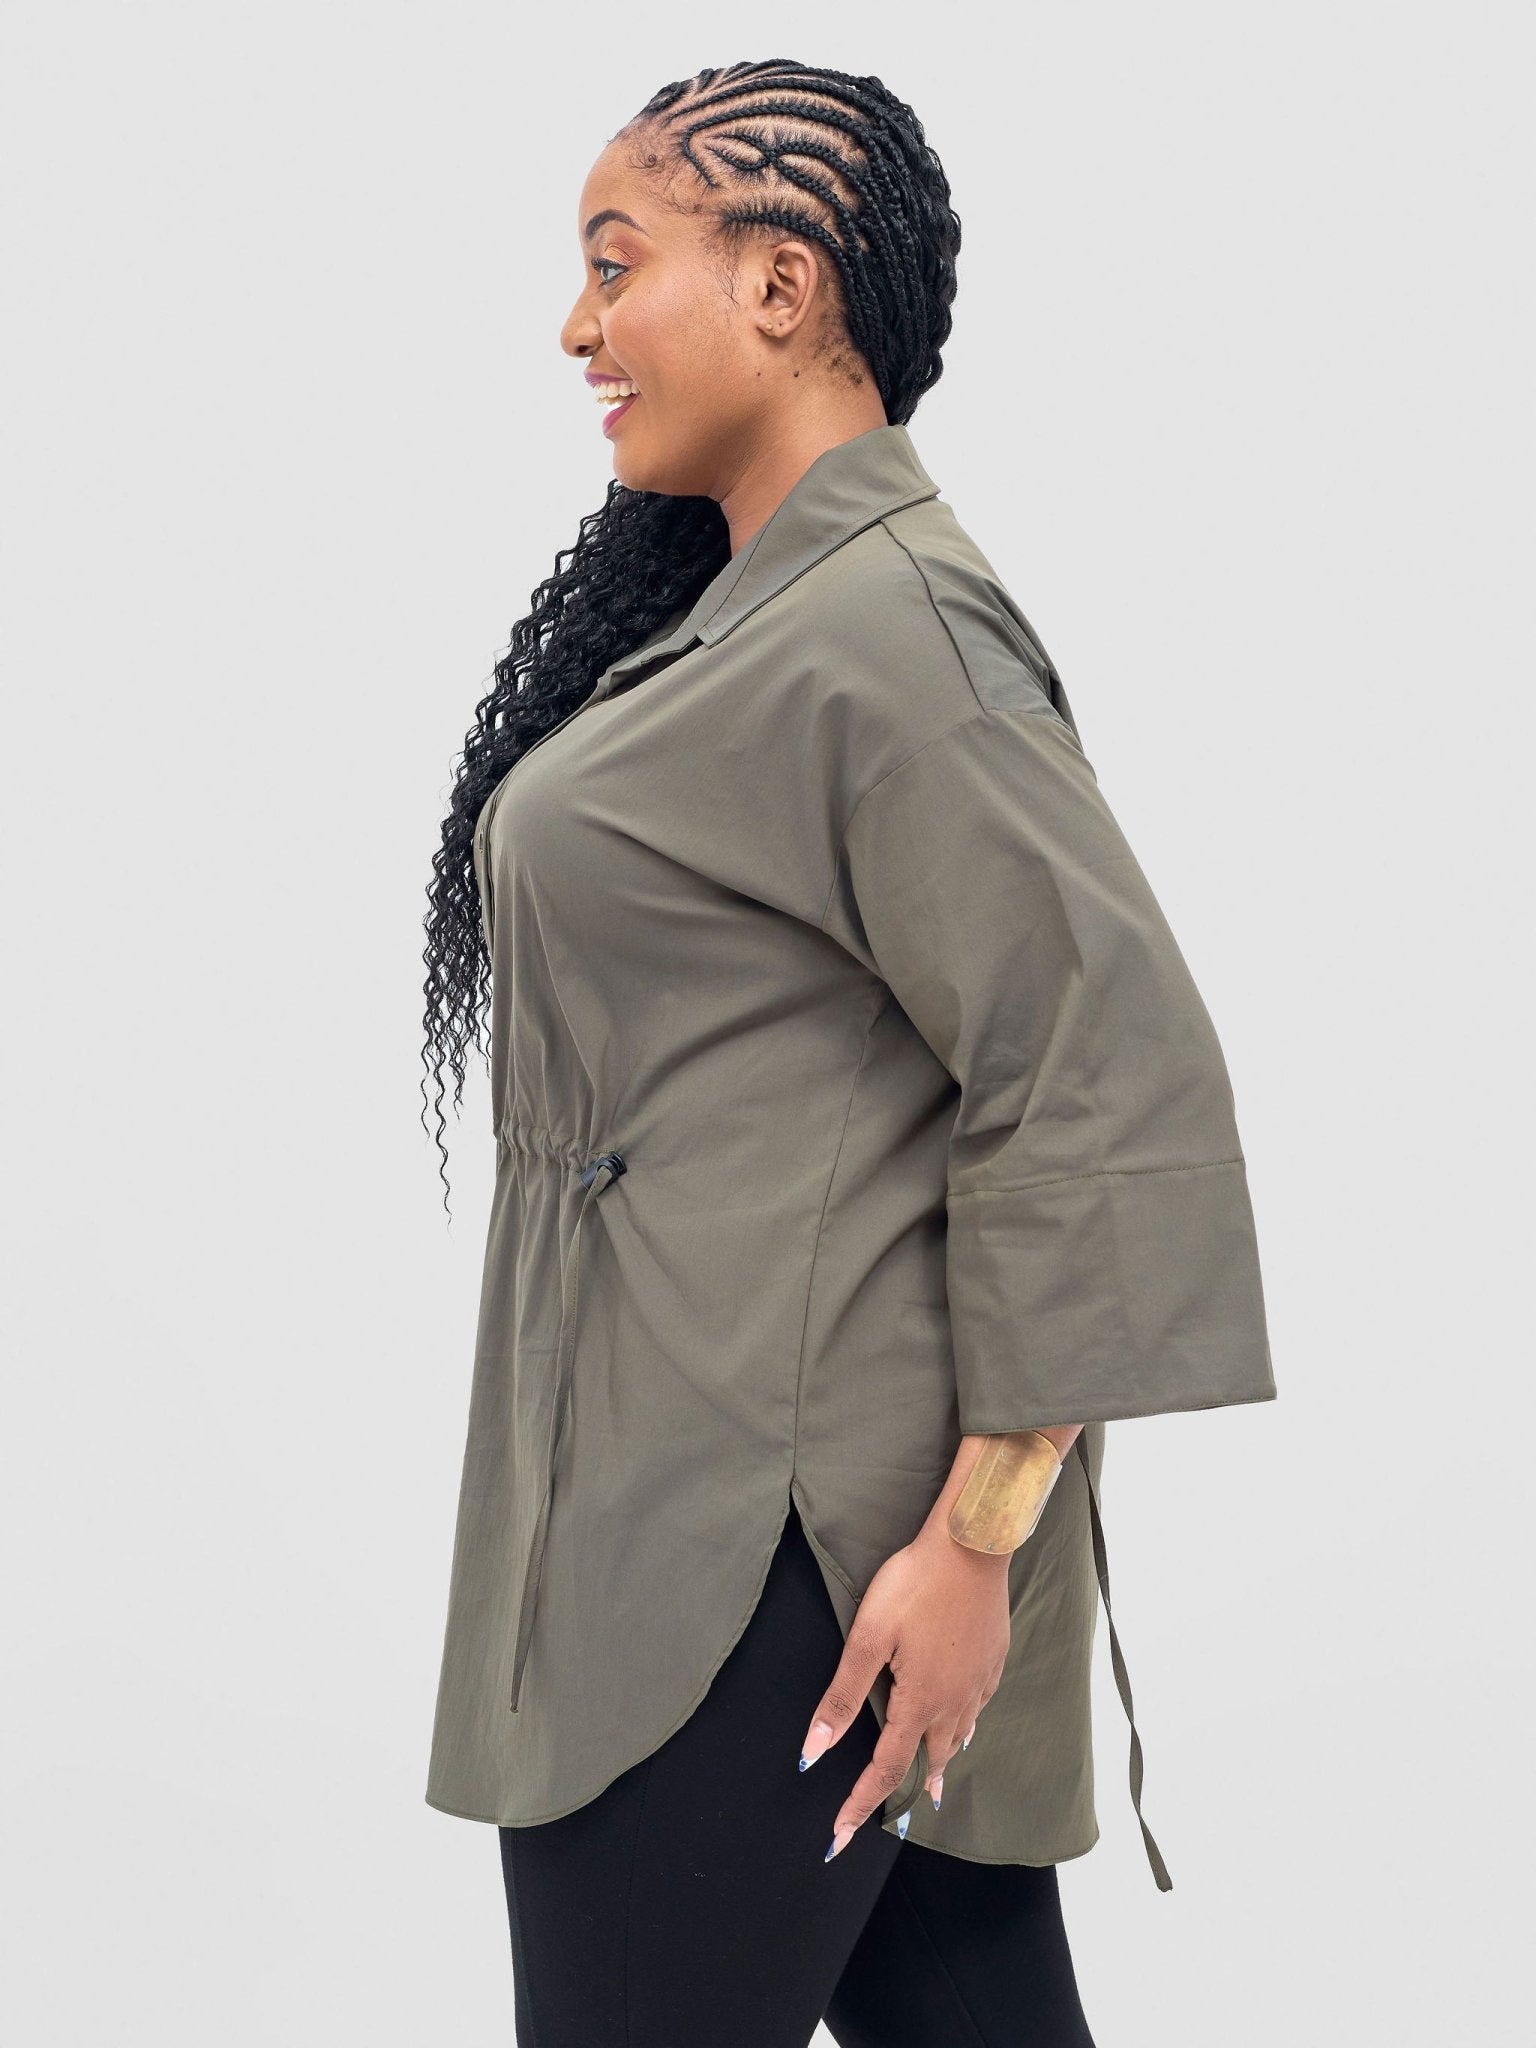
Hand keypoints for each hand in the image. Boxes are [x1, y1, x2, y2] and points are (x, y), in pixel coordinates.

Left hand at [799, 1526, 1010, 1857]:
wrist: (973, 1546)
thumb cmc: (915, 1585)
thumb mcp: (868, 1637)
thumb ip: (842, 1696)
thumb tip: (814, 1751)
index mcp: (919, 1702)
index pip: (886, 1769)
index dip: (859, 1805)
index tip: (839, 1839)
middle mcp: (954, 1702)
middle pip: (927, 1760)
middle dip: (906, 1791)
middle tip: (891, 1818)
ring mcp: (979, 1682)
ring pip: (957, 1736)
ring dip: (940, 1762)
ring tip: (932, 1781)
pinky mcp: (993, 1660)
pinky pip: (976, 1709)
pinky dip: (964, 1727)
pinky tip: (964, 1725)